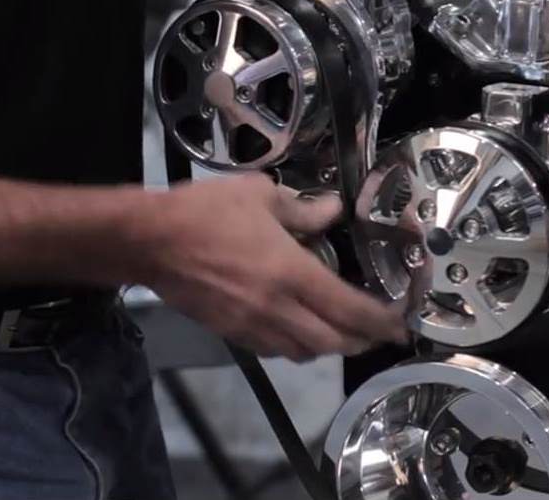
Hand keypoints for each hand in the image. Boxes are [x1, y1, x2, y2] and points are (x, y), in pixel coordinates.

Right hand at [134, 174, 405, 360]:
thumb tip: (333, 209)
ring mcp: (253, 326)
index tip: (400, 325)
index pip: (349, 309)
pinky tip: (300, 332)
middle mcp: (277, 309)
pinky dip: (297, 347)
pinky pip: (275, 351)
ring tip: (343, 332)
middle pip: (332, 342)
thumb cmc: (205, 212)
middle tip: (378, 332)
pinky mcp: (231, 333)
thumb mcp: (260, 195)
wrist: (148, 241)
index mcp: (291, 274)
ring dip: (330, 346)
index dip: (380, 322)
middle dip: (361, 341)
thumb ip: (303, 208)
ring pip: (304, 352)